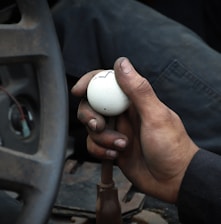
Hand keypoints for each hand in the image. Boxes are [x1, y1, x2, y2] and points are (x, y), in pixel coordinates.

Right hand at [72, 57, 198, 202]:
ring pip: (92, 127)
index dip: (90, 82)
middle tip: (99, 125)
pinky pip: (94, 144)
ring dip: (101, 138)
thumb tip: (122, 63)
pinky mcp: (111, 146)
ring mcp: (116, 130)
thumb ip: (138, 90)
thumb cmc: (170, 147)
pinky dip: (100, 150)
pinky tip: (116, 154)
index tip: (78, 90)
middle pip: (92, 105)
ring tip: (122, 146)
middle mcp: (122, 113)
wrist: (172, 179)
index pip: (106, 82)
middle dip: (90, 115)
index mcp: (133, 101)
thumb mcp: (156, 116)